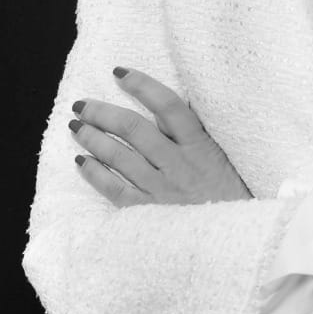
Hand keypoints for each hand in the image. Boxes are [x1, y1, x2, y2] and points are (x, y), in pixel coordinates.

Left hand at [70, 67, 250, 208]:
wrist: (236, 241)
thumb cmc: (230, 197)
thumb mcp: (222, 159)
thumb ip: (196, 134)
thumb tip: (171, 105)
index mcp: (200, 146)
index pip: (168, 105)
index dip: (142, 85)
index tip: (119, 72)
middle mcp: (178, 165)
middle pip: (133, 129)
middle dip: (102, 113)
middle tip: (82, 104)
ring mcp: (162, 190)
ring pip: (119, 157)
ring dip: (92, 138)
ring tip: (76, 126)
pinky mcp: (149, 214)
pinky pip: (115, 190)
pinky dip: (95, 174)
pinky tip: (82, 162)